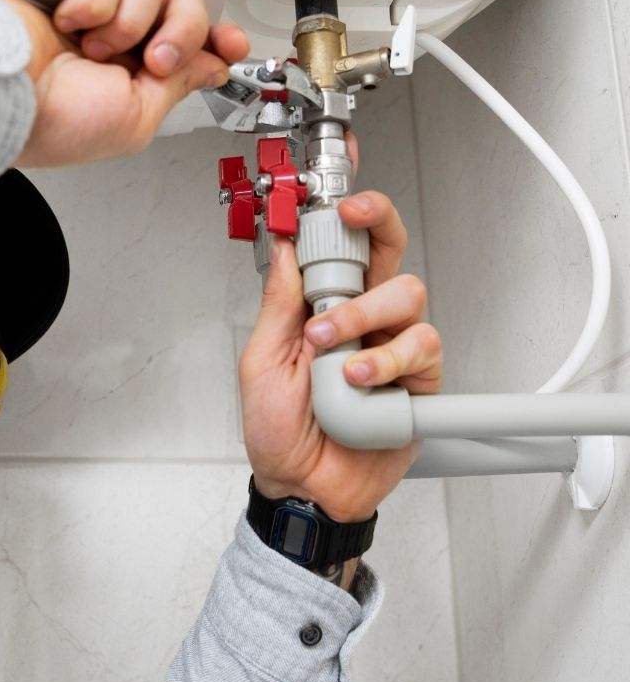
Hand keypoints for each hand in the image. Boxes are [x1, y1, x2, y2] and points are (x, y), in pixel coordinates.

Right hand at [0, 0, 249, 166]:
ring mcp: (92, 7)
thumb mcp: (138, 118)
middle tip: (154, 59)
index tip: (231, 44)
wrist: (5, 98)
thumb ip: (179, 85)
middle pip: (181, 3)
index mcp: (135, 75)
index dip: (216, 38)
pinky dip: (96, 1)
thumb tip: (211, 64)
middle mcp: (118, 37)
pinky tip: (70, 23)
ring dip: (131, 21)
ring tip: (97, 48)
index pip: (189, 42)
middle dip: (180, 32)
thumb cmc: (56, 123)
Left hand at [239, 183, 441, 522]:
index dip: (348, 214)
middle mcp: (363, 319)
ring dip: (363, 315)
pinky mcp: (419, 381)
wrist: (301, 487)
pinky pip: (422, 348)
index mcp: (322, 308)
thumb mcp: (261, 361)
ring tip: (332, 351)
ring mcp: (392, 346)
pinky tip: (360, 380)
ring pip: (408, 295)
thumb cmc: (279, 430)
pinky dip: (387, 360)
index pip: (343, 248)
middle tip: (351, 219)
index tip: (337, 195)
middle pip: (391, 251)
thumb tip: (283, 249)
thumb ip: (278, 305)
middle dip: (377, 224)